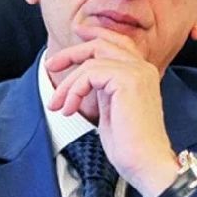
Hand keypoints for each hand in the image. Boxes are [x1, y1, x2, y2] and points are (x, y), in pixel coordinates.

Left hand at [45, 26, 178, 196]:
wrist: (146, 163)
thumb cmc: (130, 146)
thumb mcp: (111, 110)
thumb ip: (103, 90)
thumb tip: (84, 81)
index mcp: (141, 73)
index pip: (117, 43)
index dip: (95, 34)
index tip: (76, 33)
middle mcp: (142, 68)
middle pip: (101, 44)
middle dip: (72, 52)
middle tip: (51, 65)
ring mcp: (136, 72)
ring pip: (90, 60)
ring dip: (68, 84)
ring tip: (58, 105)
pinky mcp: (127, 80)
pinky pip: (89, 73)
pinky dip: (74, 90)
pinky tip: (70, 109)